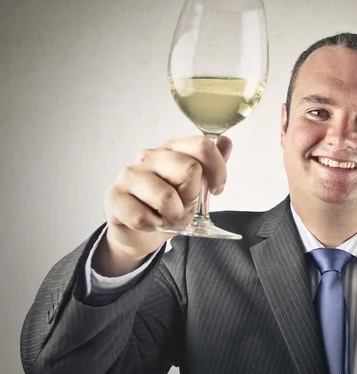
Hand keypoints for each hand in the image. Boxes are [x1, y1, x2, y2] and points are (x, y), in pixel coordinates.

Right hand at [93, 136, 231, 275]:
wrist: (137, 232)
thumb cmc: (168, 206)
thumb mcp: (195, 187)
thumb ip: (211, 166)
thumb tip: (226, 141)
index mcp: (173, 148)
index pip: (202, 146)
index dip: (217, 170)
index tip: (217, 189)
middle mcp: (150, 155)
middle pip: (189, 169)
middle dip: (192, 197)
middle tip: (184, 207)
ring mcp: (130, 174)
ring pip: (166, 196)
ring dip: (174, 216)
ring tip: (168, 218)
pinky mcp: (114, 196)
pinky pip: (143, 217)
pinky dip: (153, 226)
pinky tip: (150, 223)